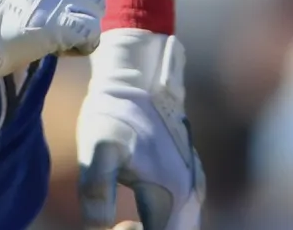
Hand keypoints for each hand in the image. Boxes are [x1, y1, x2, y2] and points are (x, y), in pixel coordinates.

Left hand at [77, 29, 203, 229]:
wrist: (142, 77)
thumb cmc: (116, 112)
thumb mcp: (97, 150)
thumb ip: (96, 194)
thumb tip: (96, 229)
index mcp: (171, 196)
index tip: (115, 227)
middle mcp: (191, 196)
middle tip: (120, 225)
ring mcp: (195, 187)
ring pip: (183, 229)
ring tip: (125, 223)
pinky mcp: (192, 179)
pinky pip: (184, 217)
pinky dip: (166, 224)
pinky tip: (139, 213)